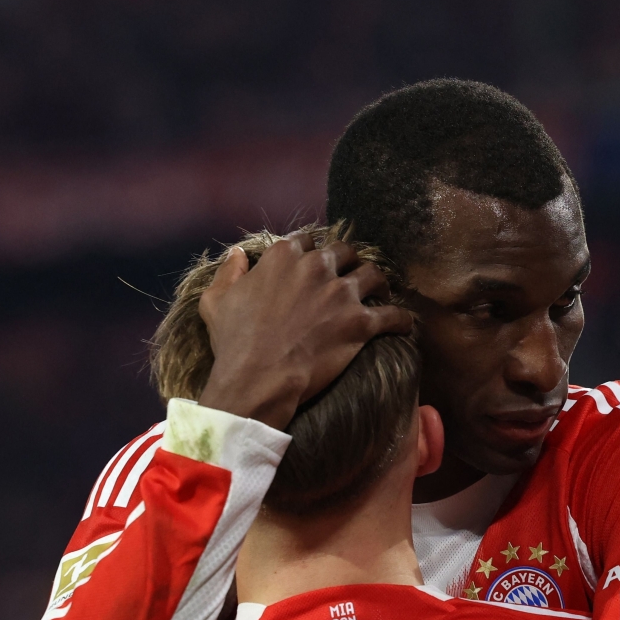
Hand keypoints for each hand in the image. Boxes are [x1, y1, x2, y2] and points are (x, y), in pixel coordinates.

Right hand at [198, 234, 412, 428]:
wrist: (257, 379)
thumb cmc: (234, 343)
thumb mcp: (216, 302)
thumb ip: (229, 272)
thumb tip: (237, 254)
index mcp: (285, 256)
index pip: (307, 240)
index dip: (313, 252)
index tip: (315, 266)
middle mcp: (317, 267)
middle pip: (344, 252)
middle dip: (348, 263)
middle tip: (349, 279)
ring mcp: (342, 294)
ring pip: (373, 274)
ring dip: (378, 283)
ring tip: (380, 294)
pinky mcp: (360, 323)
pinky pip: (394, 315)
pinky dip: (401, 320)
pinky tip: (403, 325)